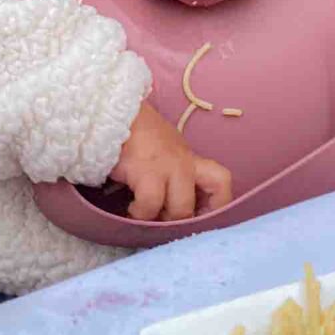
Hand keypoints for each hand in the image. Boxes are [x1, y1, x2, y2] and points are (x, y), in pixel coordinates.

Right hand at [110, 101, 232, 221]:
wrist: (113, 113)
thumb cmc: (137, 135)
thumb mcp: (165, 152)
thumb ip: (174, 174)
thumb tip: (173, 208)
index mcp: (191, 159)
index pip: (222, 182)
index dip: (219, 205)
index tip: (202, 219)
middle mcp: (184, 164)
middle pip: (196, 203)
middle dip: (180, 221)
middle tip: (164, 220)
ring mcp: (167, 167)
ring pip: (180, 210)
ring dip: (162, 221)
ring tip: (147, 216)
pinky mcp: (146, 171)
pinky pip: (150, 204)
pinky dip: (140, 213)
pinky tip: (131, 208)